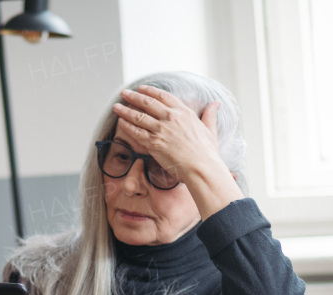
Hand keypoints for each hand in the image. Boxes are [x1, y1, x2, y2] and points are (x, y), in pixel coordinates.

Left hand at [111, 85, 243, 215]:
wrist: (201, 167)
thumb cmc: (207, 153)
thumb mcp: (211, 130)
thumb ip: (210, 115)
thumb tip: (216, 103)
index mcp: (184, 112)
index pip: (163, 97)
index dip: (150, 91)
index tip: (141, 89)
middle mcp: (171, 118)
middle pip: (147, 103)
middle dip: (133, 97)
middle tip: (124, 93)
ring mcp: (161, 130)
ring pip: (139, 116)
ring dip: (125, 110)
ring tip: (116, 106)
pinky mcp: (154, 143)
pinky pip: (136, 132)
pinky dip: (127, 126)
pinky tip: (120, 122)